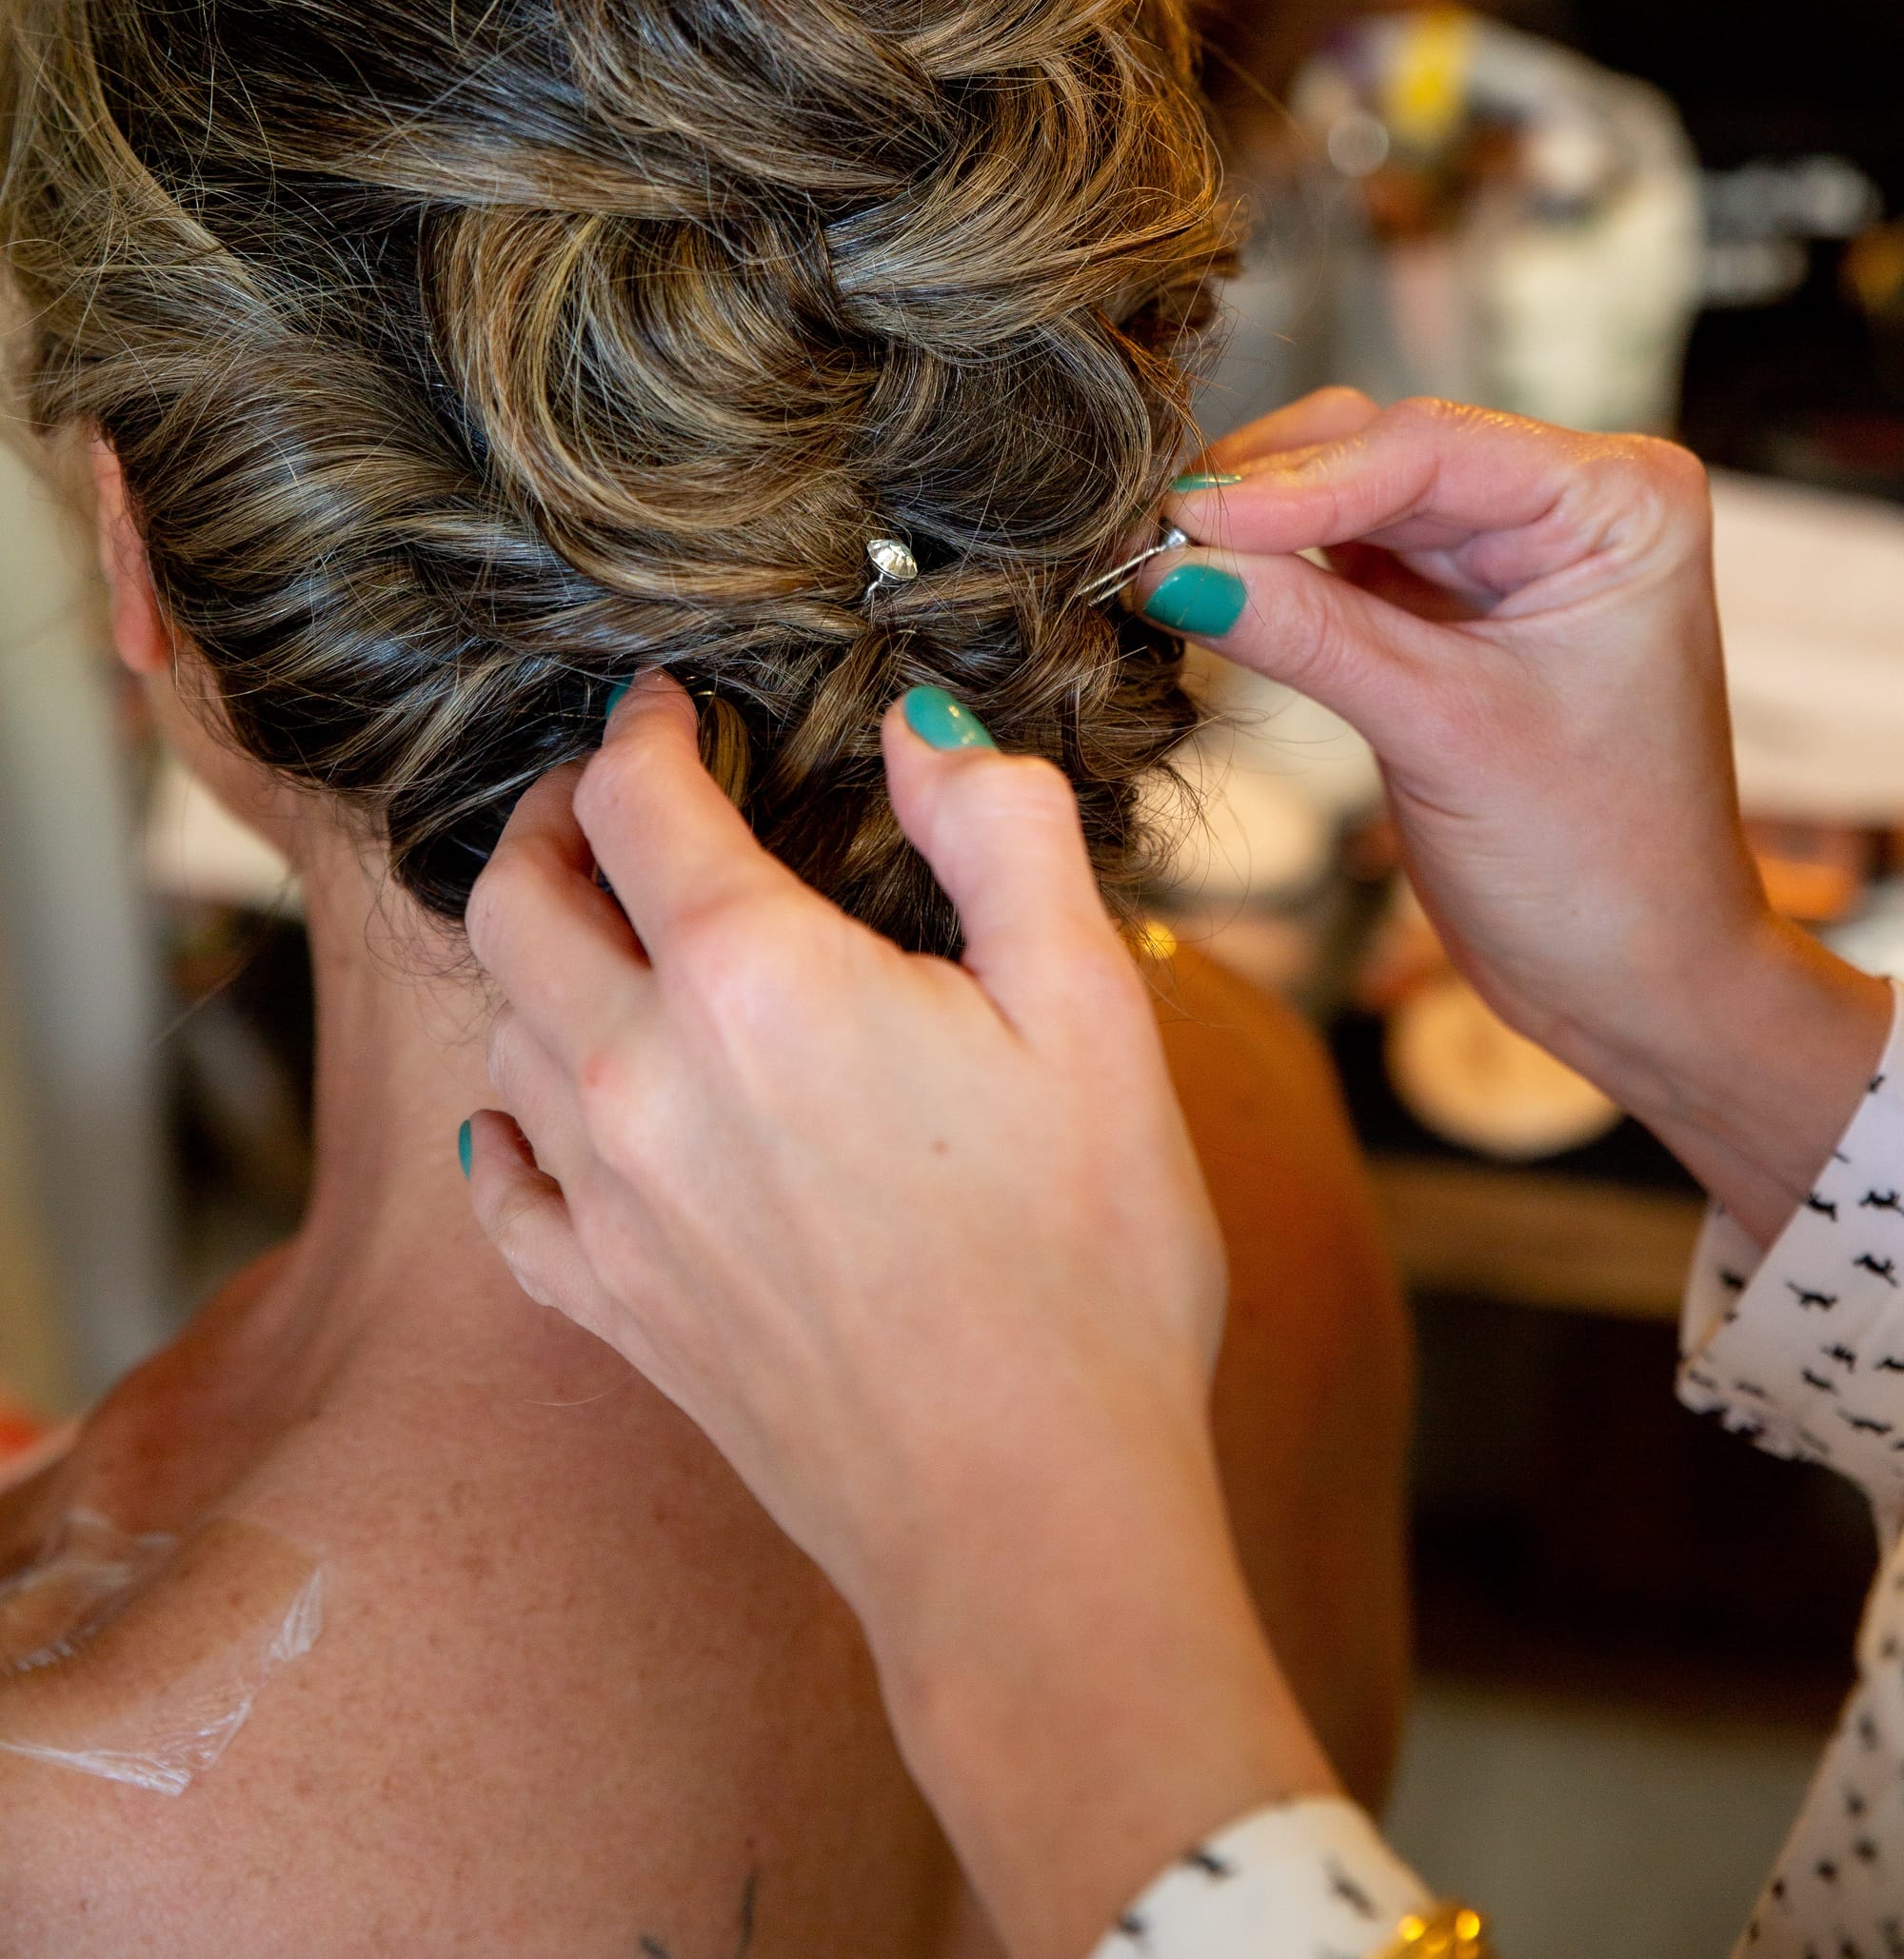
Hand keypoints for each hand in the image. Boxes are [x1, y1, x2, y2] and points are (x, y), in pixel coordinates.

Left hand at [463, 677, 1330, 1958]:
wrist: (1032, 1522)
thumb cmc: (1087, 1265)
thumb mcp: (1090, 1007)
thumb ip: (999, 830)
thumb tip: (920, 725)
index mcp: (753, 979)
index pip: (631, 801)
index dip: (641, 729)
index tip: (667, 706)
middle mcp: (641, 1077)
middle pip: (514, 903)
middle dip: (548, 822)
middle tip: (600, 795)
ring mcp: (609, 1204)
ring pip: (502, 1034)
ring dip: (534, 960)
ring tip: (602, 936)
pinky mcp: (610, 1310)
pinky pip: (501, 1191)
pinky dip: (510, 1127)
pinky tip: (549, 1115)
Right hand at [1151, 394, 1890, 1241]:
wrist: (1635, 978)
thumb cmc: (1599, 866)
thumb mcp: (1445, 735)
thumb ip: (1307, 635)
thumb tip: (1168, 566)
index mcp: (1620, 499)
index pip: (1427, 450)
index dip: (1294, 482)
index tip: (1183, 518)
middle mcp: (1567, 498)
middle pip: (1375, 454)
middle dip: (1259, 497)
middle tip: (1144, 540)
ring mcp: (1502, 548)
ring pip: (1342, 495)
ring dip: (1250, 530)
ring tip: (1154, 564)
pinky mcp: (1445, 600)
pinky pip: (1336, 557)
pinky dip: (1266, 572)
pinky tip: (1198, 589)